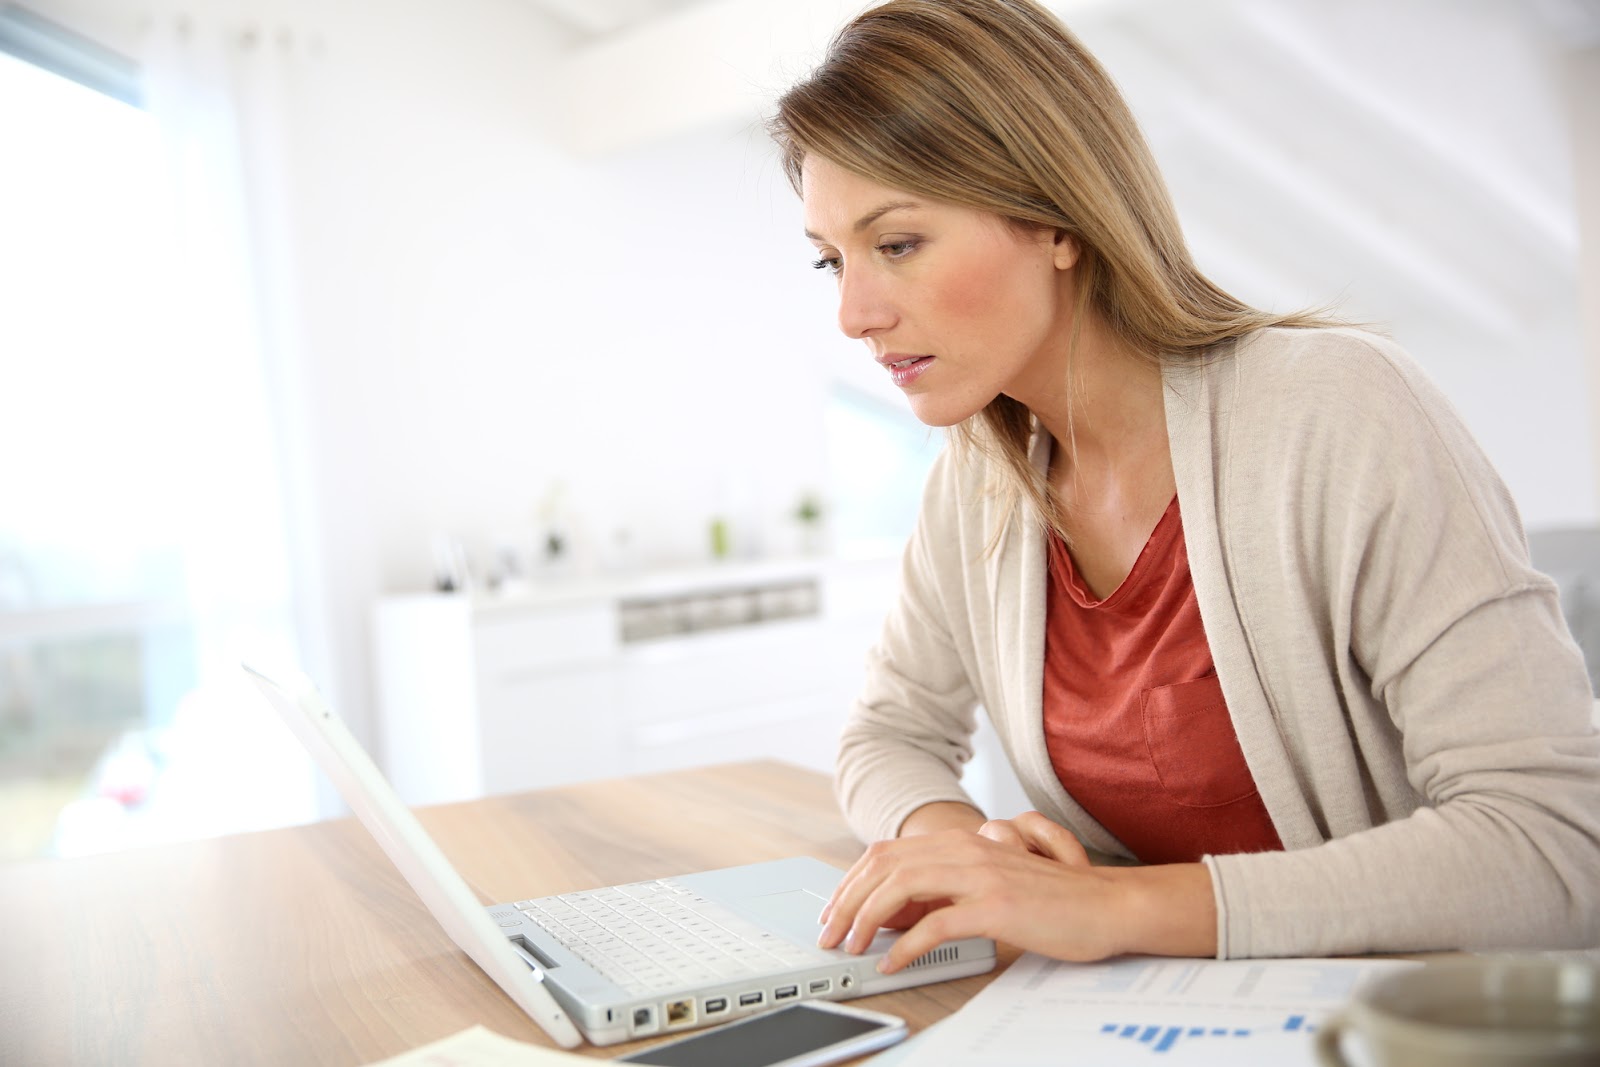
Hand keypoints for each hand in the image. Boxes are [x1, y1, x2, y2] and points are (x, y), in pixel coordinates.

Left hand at [818, 811, 1131, 970]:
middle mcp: (967, 850)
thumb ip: (954, 884)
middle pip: (884, 867)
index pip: (888, 853)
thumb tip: (906, 910)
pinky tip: (893, 963)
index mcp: (963, 843)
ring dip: (866, 920)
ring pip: (900, 888)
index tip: (836, 910)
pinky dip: (905, 947)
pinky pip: (935, 924)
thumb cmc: (1056, 900)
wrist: (1109, 905)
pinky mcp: (996, 906)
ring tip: (852, 947)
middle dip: (848, 901)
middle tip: (831, 933)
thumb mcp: (995, 881)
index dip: (853, 881)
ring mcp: (981, 876)